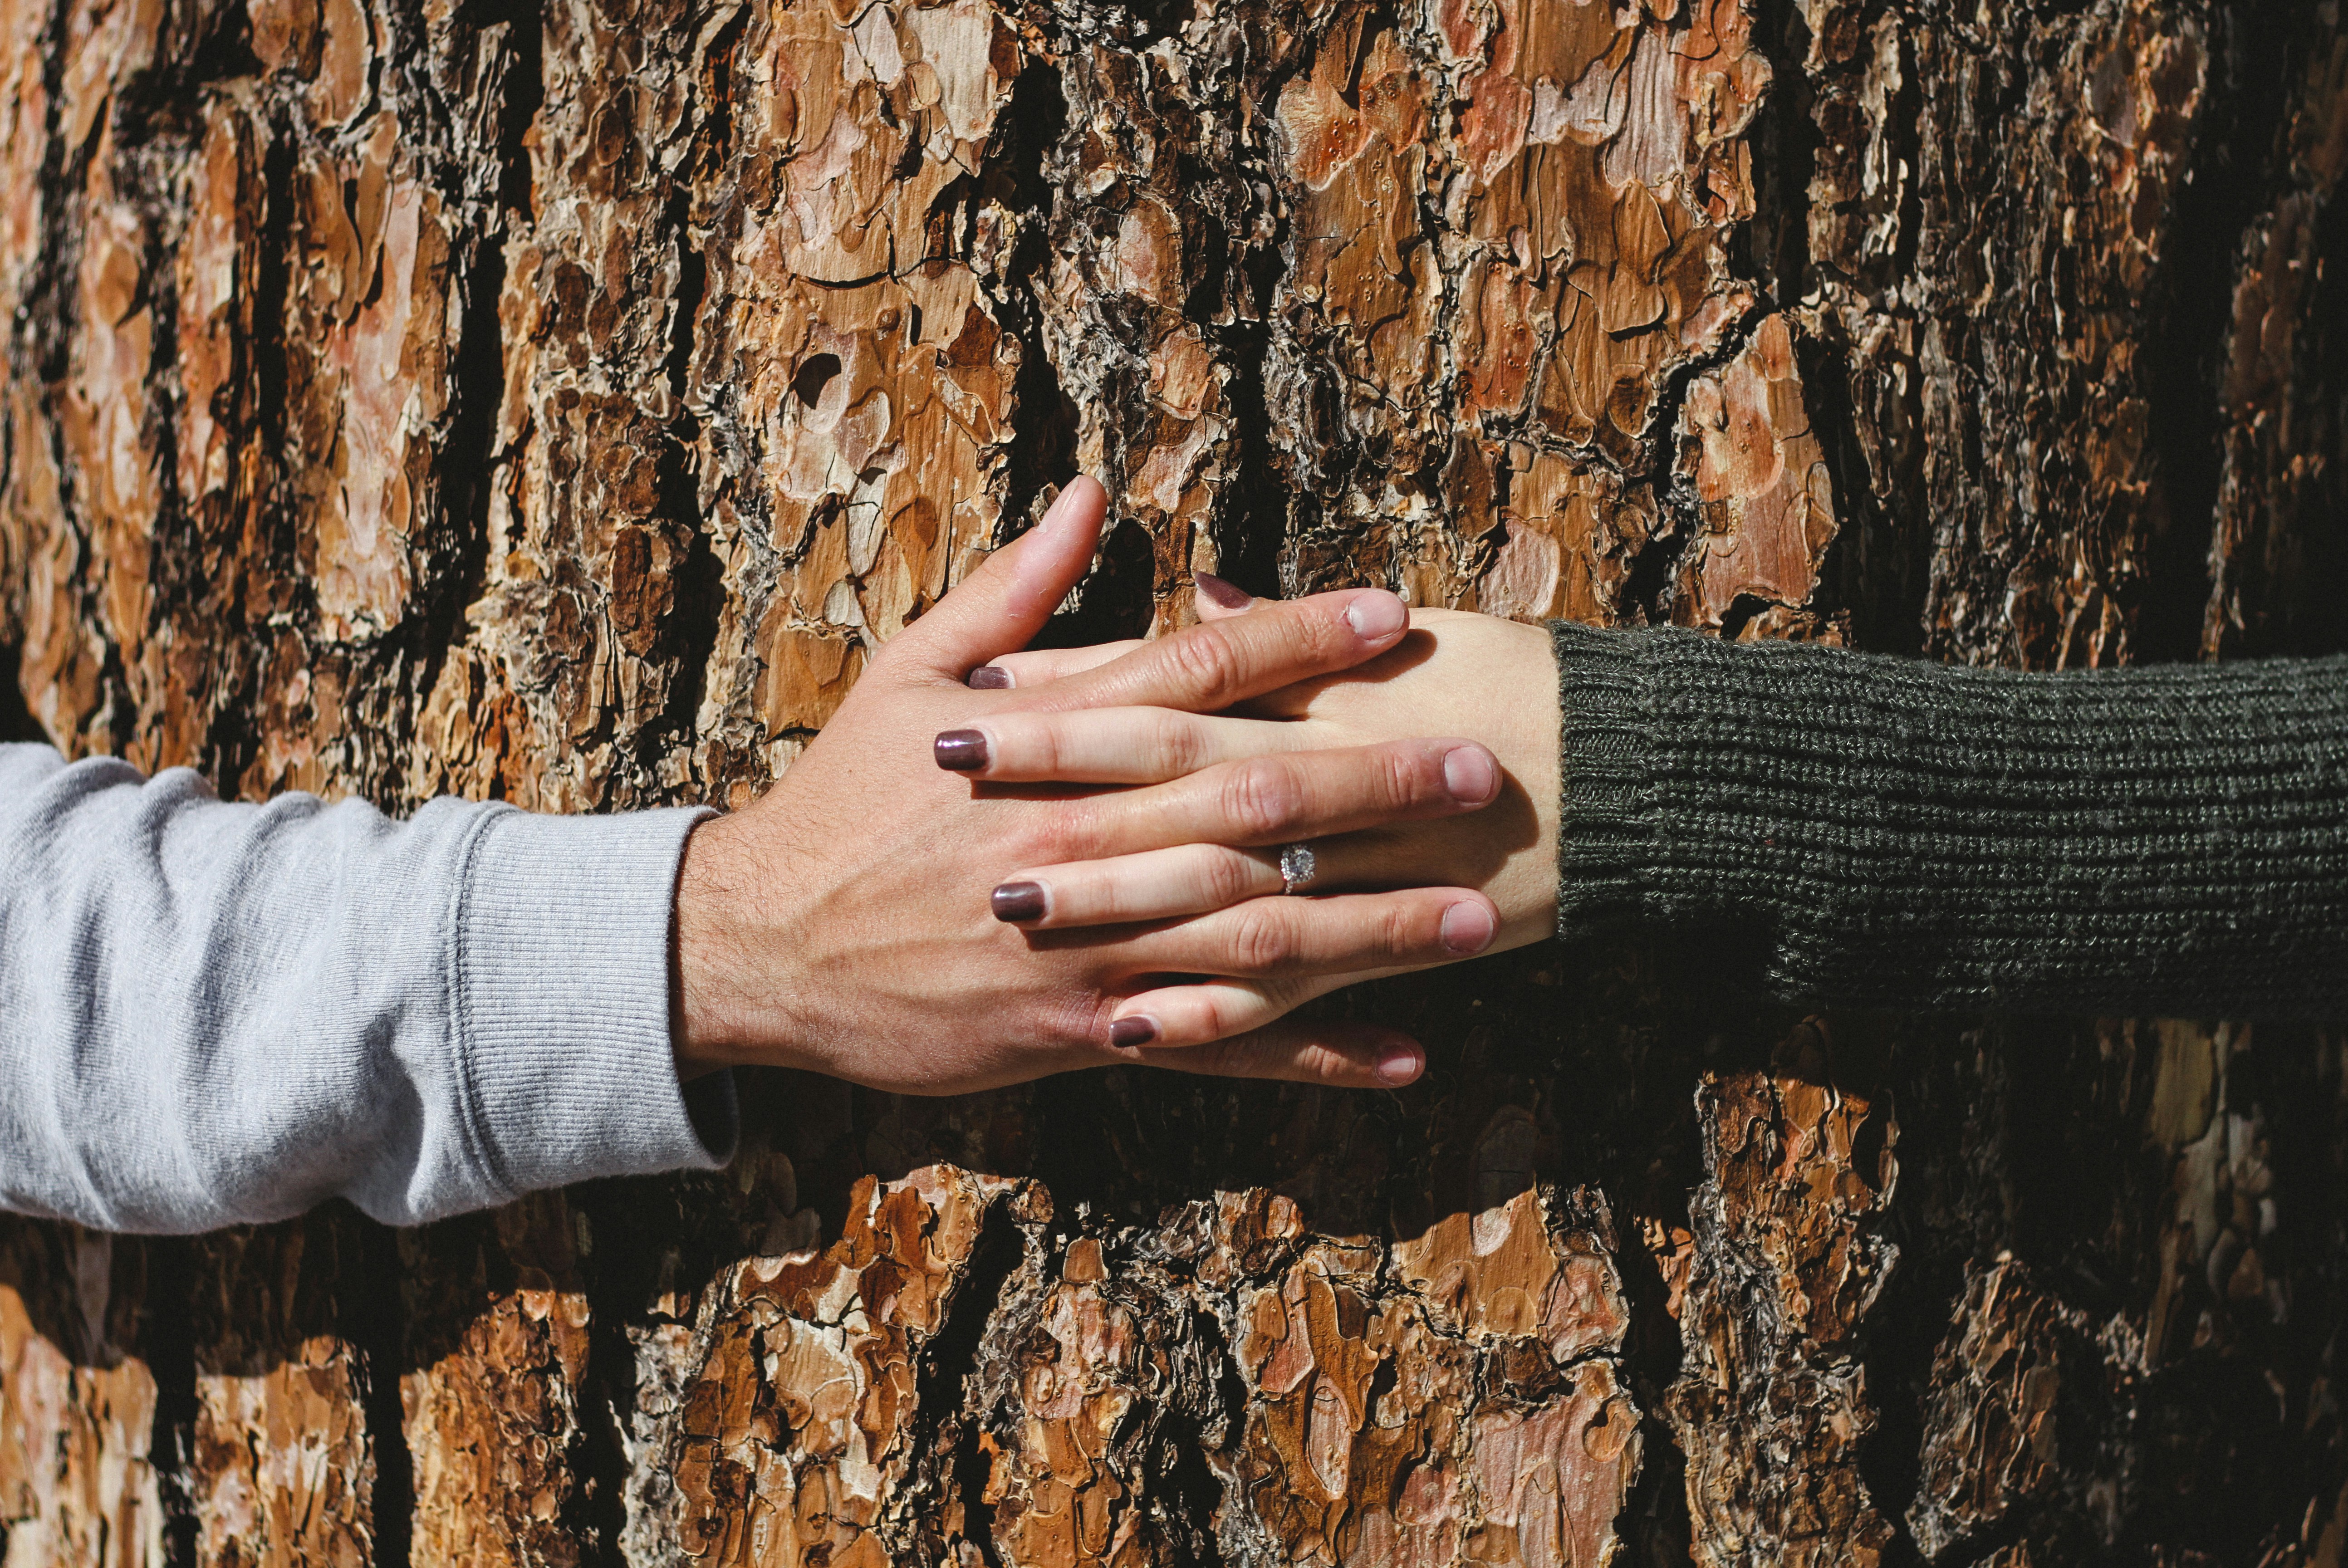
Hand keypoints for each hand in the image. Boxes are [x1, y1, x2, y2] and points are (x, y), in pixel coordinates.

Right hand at [671, 482, 1506, 1093]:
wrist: (763, 942)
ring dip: (1375, 928)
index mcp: (1044, 745)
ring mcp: (1087, 947)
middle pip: (1249, 807)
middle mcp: (1080, 843)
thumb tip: (1088, 492)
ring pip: (1254, 937)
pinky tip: (1405, 1054)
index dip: (1298, 642)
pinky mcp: (1082, 1033)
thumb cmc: (845, 797)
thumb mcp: (908, 674)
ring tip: (1479, 915)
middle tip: (1478, 769)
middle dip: (1372, 787)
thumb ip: (1011, 592)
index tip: (1392, 620)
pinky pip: (1217, 1049)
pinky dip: (1313, 1055)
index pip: (1192, 675)